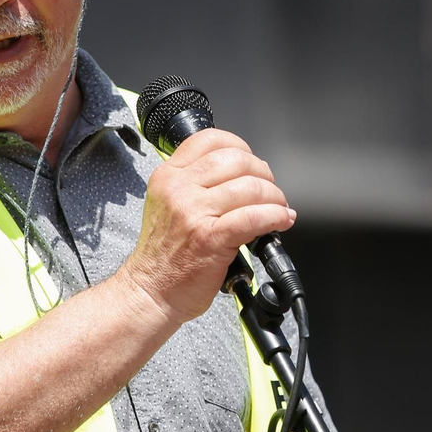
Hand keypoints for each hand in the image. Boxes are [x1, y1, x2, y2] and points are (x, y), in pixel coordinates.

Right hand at [120, 128, 295, 323]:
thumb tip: (244, 175)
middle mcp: (179, 189)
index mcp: (168, 176)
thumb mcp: (168, 204)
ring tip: (278, 209)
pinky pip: (253, 217)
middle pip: (236, 160)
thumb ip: (196, 183)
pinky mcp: (210, 238)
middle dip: (263, 174)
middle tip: (270, 191)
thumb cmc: (164, 254)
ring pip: (250, 187)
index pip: (210, 139)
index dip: (241, 146)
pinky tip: (280, 221)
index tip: (252, 163)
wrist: (151, 292)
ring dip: (274, 198)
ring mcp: (193, 213)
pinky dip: (275, 217)